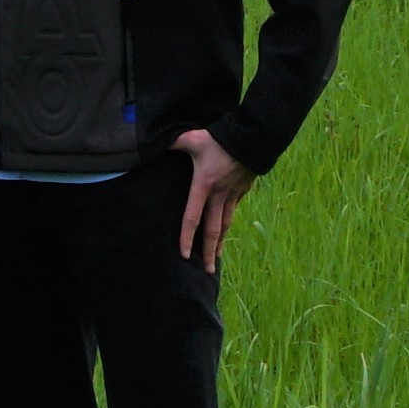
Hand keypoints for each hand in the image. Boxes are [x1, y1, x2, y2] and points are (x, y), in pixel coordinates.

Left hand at [170, 125, 257, 271]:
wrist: (252, 136)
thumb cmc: (219, 138)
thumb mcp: (192, 139)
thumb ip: (173, 142)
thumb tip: (156, 140)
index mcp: (204, 185)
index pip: (192, 218)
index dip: (187, 238)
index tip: (184, 255)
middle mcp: (219, 195)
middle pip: (213, 230)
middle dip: (209, 252)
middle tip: (208, 271)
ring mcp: (233, 193)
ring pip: (225, 223)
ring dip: (221, 242)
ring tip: (217, 257)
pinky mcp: (243, 189)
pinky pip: (233, 209)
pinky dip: (228, 221)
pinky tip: (225, 229)